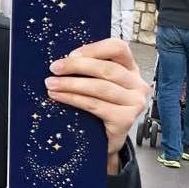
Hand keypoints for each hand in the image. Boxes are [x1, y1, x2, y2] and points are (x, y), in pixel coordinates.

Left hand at [44, 39, 148, 165]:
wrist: (104, 140)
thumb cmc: (98, 107)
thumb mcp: (97, 83)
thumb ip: (89, 69)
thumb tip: (62, 60)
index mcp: (131, 68)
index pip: (119, 48)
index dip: (94, 48)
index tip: (70, 54)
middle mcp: (137, 84)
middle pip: (107, 69)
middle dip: (76, 66)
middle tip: (54, 68)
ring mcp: (134, 103)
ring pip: (100, 87)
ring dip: (71, 84)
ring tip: (51, 84)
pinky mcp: (126, 120)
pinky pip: (95, 105)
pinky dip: (73, 99)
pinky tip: (58, 96)